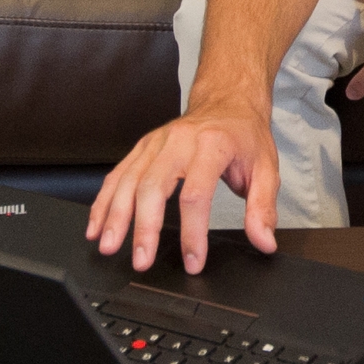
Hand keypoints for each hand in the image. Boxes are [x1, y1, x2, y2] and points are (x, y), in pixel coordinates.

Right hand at [86, 103, 279, 273]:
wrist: (228, 101)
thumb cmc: (244, 136)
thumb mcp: (266, 168)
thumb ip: (263, 207)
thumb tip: (264, 241)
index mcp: (212, 146)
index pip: (196, 194)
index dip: (193, 232)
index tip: (193, 261)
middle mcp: (179, 141)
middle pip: (153, 186)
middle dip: (144, 227)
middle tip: (142, 261)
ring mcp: (156, 142)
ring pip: (129, 179)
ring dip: (115, 216)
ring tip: (109, 247)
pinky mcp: (142, 146)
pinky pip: (118, 174)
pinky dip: (104, 201)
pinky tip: (96, 226)